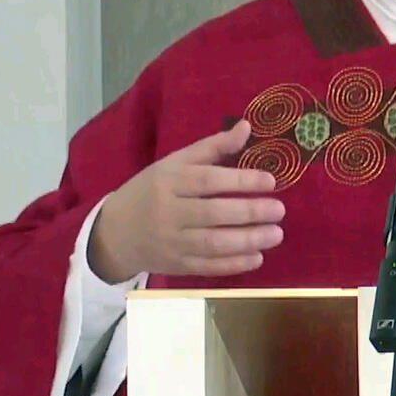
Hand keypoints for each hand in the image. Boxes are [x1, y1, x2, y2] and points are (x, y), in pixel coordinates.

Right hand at [87, 120, 284, 281]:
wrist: (115, 232)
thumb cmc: (151, 191)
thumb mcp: (174, 163)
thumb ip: (212, 147)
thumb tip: (246, 127)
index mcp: (169, 181)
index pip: (208, 181)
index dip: (240, 180)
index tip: (270, 181)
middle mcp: (169, 212)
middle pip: (213, 214)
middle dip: (250, 213)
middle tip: (279, 210)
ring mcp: (171, 242)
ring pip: (213, 244)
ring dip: (248, 241)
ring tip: (275, 234)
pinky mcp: (175, 266)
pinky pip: (207, 267)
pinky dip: (234, 264)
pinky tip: (257, 256)